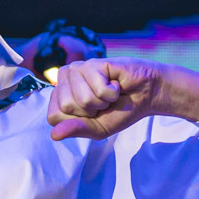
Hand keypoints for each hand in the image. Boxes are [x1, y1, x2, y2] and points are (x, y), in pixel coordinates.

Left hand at [46, 58, 198, 139]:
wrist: (146, 95)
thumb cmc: (120, 110)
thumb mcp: (97, 129)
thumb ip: (76, 130)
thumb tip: (53, 135)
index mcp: (60, 97)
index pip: (53, 117)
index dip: (77, 122)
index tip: (92, 114)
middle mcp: (64, 81)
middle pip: (65, 107)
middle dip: (90, 111)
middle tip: (102, 102)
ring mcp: (77, 69)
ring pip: (79, 99)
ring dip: (101, 101)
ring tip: (109, 93)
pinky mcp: (92, 62)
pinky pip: (97, 89)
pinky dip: (111, 92)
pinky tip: (115, 83)